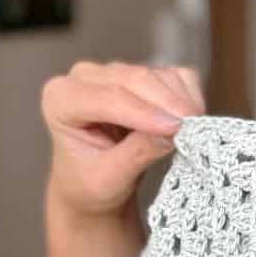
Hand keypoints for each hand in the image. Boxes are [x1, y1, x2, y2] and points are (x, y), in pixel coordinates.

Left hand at [42, 61, 204, 216]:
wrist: (92, 184)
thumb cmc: (90, 184)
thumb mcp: (109, 179)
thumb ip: (136, 154)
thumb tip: (171, 131)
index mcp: (60, 99)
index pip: (108, 97)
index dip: (145, 112)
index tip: (177, 130)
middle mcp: (85, 78)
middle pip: (136, 79)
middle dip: (169, 104)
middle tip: (195, 130)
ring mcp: (116, 72)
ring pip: (159, 75)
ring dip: (182, 102)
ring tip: (192, 132)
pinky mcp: (143, 75)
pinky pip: (175, 76)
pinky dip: (189, 96)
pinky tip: (189, 120)